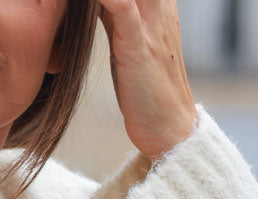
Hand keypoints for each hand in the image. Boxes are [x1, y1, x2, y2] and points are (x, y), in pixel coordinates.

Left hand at [98, 0, 197, 160]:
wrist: (169, 127)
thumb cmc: (144, 87)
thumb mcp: (126, 41)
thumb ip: (111, 14)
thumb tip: (90, 5)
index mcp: (154, 1)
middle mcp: (156, 4)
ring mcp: (149, 23)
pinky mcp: (139, 46)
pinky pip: (122, 8)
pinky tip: (89, 0)